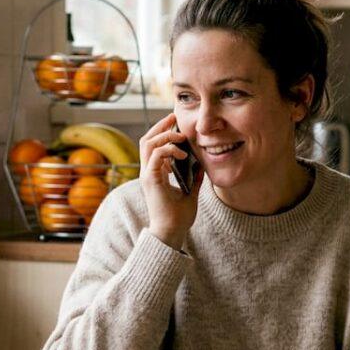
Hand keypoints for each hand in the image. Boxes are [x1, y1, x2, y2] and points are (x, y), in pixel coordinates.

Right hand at [139, 113, 199, 249]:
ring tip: (180, 135)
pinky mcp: (151, 180)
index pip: (154, 145)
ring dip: (164, 135)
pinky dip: (168, 150)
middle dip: (160, 126)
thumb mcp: (191, 191)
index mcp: (155, 173)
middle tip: (174, 117)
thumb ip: (194, 177)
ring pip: (148, 144)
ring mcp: (147, 175)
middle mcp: (148, 171)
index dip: (163, 131)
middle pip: (147, 139)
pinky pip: (155, 156)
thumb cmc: (178, 216)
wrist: (172, 232)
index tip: (176, 124)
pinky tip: (182, 153)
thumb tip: (202, 164)